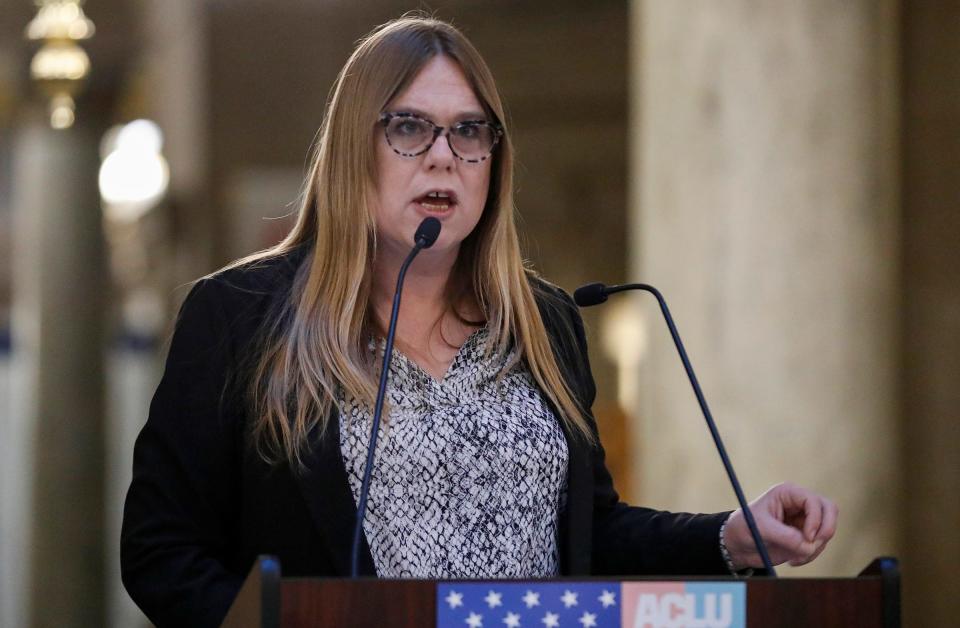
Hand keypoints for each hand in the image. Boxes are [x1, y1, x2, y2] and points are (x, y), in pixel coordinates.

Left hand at [724, 482, 838, 569]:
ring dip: (816, 547)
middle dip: (826, 529)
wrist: (739, 545)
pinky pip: (819, 546)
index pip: (813, 500)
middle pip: (830, 509)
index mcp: (788, 493)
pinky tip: (792, 560)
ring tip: (794, 557)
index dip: (815, 519)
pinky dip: (810, 555)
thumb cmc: (744, 528)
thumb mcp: (760, 529)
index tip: (807, 536)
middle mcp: (799, 504)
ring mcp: (805, 520)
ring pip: (827, 530)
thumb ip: (785, 536)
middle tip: (814, 545)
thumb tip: (809, 546)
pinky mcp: (806, 536)